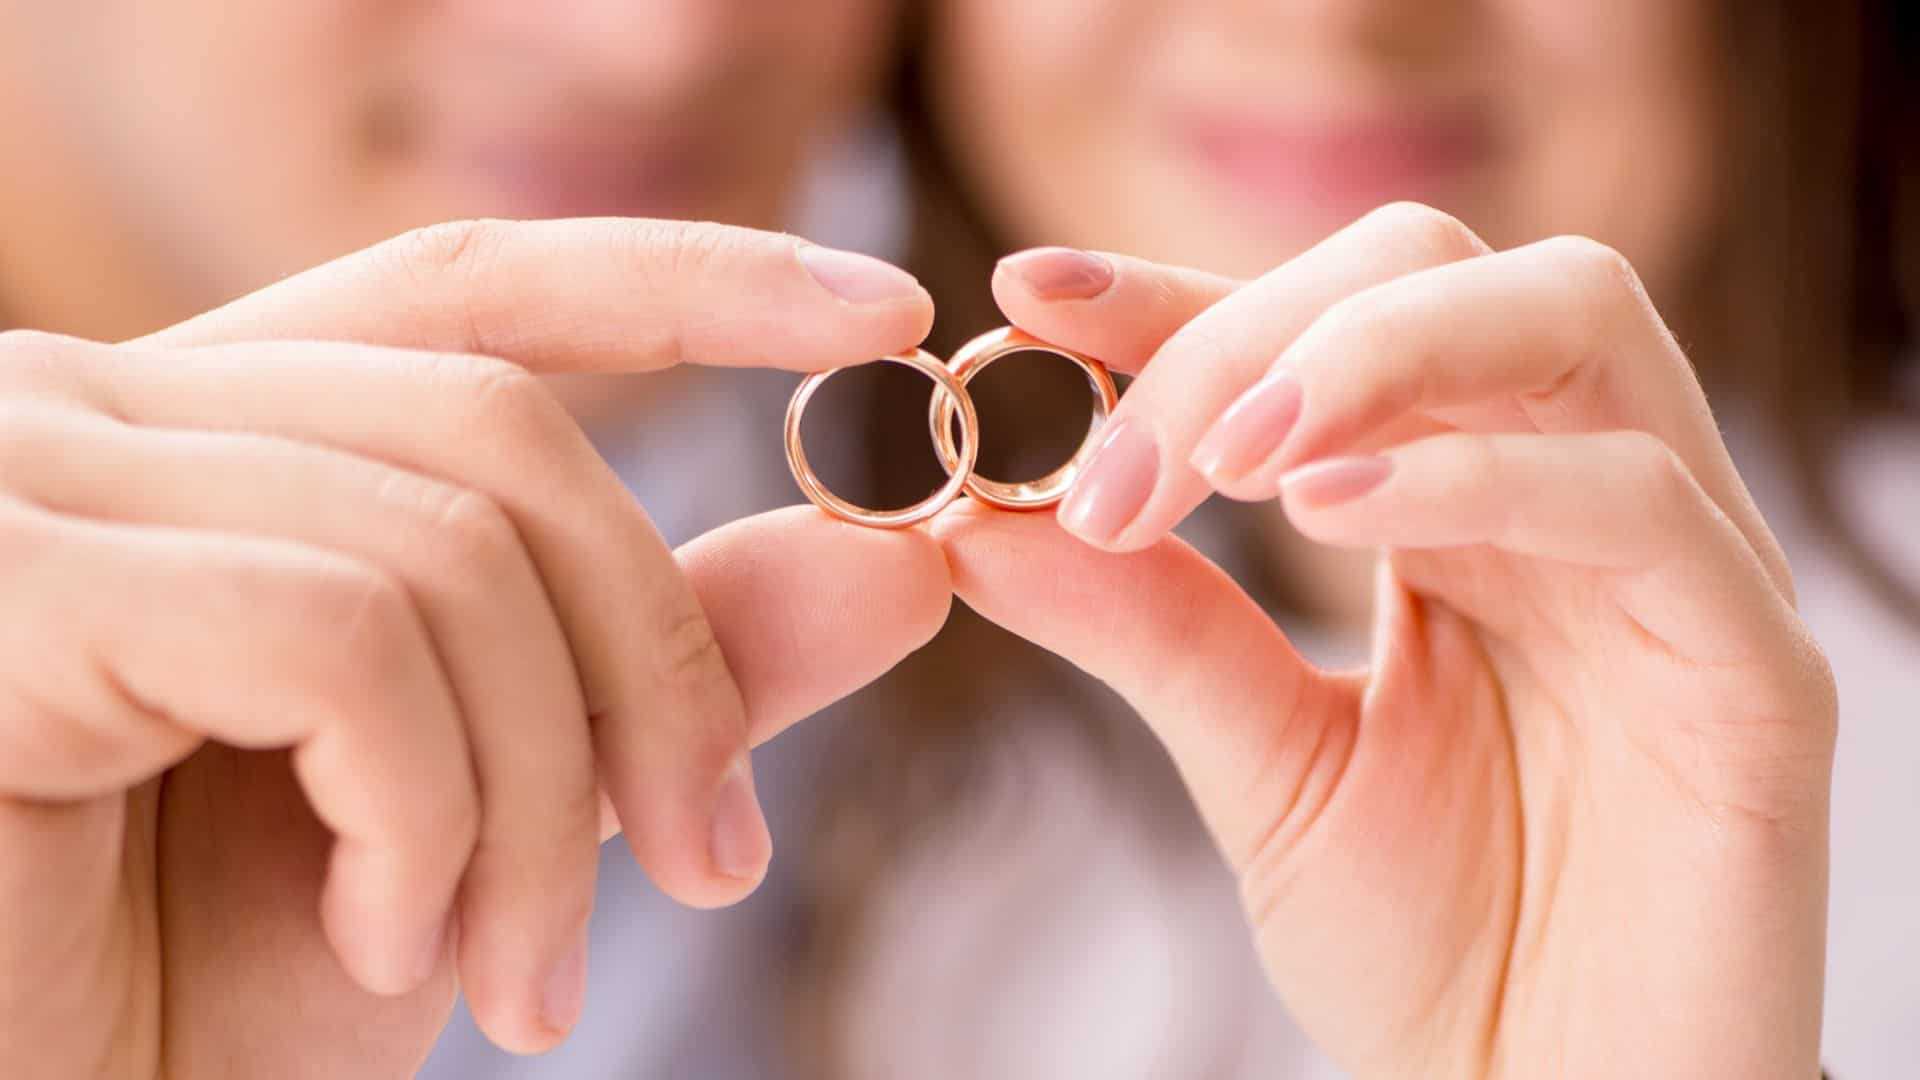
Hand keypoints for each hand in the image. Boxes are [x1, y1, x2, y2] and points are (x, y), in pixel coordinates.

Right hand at [0, 220, 951, 1076]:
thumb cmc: (200, 995)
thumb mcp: (487, 810)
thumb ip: (666, 670)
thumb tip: (900, 565)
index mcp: (214, 438)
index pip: (469, 294)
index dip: (684, 280)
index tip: (883, 317)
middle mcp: (99, 412)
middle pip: (495, 433)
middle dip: (654, 665)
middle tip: (708, 865)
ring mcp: (33, 479)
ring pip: (443, 551)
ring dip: (539, 802)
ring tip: (515, 979)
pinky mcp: (3, 582)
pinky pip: (341, 637)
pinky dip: (426, 816)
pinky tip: (379, 943)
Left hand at [936, 204, 1834, 1078]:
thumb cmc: (1438, 952)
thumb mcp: (1264, 767)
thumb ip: (1151, 630)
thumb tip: (977, 518)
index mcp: (1461, 509)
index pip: (1323, 333)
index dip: (1178, 295)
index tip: (1030, 292)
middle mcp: (1570, 498)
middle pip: (1443, 277)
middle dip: (1260, 331)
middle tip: (1129, 455)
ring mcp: (1675, 566)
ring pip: (1569, 320)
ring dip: (1366, 360)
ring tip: (1226, 462)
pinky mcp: (1754, 666)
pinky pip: (1638, 503)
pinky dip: (1477, 478)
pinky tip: (1331, 518)